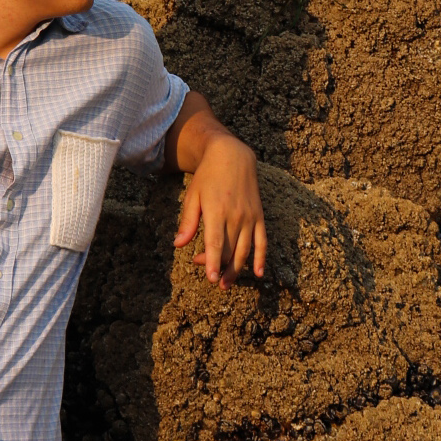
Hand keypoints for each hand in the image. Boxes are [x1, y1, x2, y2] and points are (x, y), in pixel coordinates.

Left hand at [171, 128, 267, 288]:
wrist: (232, 156)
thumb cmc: (208, 176)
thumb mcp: (193, 195)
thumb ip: (188, 222)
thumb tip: (178, 245)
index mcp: (216, 211)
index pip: (215, 243)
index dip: (213, 263)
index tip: (211, 279)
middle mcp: (235, 216)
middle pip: (229, 251)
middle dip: (218, 267)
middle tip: (209, 276)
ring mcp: (250, 217)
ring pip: (245, 250)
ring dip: (237, 270)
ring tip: (226, 284)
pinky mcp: (259, 216)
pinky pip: (262, 241)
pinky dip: (261, 258)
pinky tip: (259, 273)